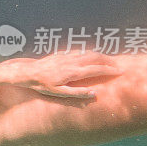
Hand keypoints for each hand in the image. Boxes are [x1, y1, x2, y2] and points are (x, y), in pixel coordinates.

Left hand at [2, 52, 122, 98]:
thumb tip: (94, 94)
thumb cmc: (42, 85)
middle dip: (108, 60)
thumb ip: (77, 93)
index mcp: (73, 72)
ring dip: (100, 56)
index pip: (96, 69)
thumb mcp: (58, 93)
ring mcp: (66, 56)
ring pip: (87, 52)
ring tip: (108, 60)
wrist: (27, 72)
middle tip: (118, 64)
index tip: (120, 71)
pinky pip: (79, 51)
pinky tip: (91, 56)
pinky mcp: (61, 54)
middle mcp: (71, 62)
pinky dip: (89, 53)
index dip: (109, 70)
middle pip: (95, 57)